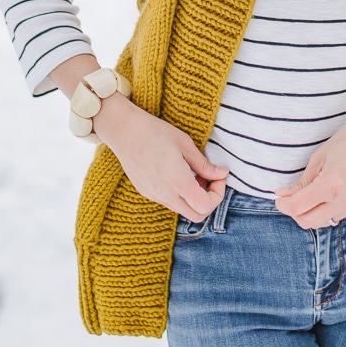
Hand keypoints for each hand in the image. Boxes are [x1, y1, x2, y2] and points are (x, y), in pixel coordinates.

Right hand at [94, 92, 228, 221]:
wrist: (124, 130)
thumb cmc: (155, 132)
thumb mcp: (185, 144)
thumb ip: (204, 164)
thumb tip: (222, 174)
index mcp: (177, 182)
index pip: (205, 206)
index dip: (218, 194)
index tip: (218, 176)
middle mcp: (165, 194)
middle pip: (196, 216)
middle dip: (209, 201)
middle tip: (210, 179)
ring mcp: (153, 196)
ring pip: (182, 209)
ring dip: (194, 198)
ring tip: (194, 173)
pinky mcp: (146, 193)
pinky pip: (169, 202)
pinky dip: (180, 194)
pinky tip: (178, 174)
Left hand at [273, 118, 345, 229]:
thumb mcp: (319, 158)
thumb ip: (302, 182)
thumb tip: (283, 196)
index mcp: (330, 185)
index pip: (297, 207)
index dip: (282, 205)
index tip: (279, 198)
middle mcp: (344, 200)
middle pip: (307, 222)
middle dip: (295, 212)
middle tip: (291, 198)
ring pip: (322, 222)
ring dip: (311, 212)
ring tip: (312, 193)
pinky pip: (336, 216)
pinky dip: (327, 209)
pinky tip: (330, 193)